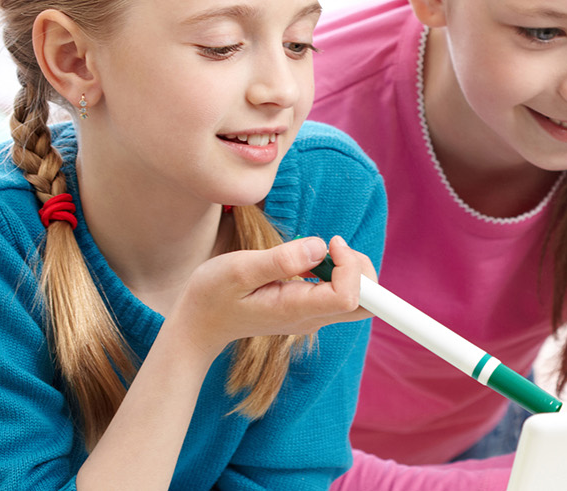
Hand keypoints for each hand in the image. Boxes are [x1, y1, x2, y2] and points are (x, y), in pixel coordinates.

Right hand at [169, 235, 376, 359]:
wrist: (200, 323)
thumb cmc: (213, 295)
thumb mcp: (238, 270)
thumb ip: (281, 260)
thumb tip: (320, 248)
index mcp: (297, 310)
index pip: (350, 296)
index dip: (351, 266)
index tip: (330, 243)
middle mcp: (312, 318)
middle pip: (366, 303)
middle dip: (362, 270)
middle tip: (334, 248)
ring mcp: (312, 316)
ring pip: (358, 299)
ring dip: (350, 269)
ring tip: (318, 252)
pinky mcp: (309, 309)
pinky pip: (341, 294)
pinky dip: (338, 272)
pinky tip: (312, 261)